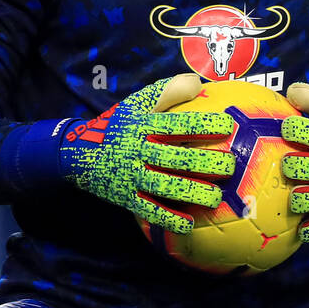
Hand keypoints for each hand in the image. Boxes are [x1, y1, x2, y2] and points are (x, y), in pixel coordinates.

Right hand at [61, 74, 235, 233]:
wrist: (77, 154)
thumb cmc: (119, 125)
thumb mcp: (137, 102)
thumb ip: (167, 91)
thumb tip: (198, 83)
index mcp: (141, 125)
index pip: (177, 124)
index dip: (204, 124)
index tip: (229, 124)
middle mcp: (136, 151)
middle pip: (175, 158)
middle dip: (206, 162)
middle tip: (231, 165)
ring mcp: (130, 176)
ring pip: (165, 187)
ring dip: (193, 193)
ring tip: (217, 197)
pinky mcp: (126, 198)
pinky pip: (149, 211)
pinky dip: (168, 219)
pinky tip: (190, 224)